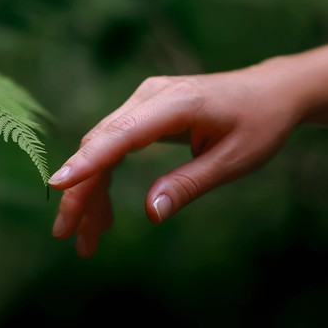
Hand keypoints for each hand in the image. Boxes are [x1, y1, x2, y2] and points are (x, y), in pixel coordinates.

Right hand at [47, 65, 300, 257]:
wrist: (270, 91)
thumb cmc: (259, 124)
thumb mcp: (233, 161)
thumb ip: (189, 184)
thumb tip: (150, 214)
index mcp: (178, 103)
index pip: (121, 133)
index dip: (87, 161)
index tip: (57, 185)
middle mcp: (152, 95)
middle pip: (101, 143)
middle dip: (80, 191)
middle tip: (68, 236)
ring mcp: (145, 100)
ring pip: (101, 146)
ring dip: (90, 190)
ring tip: (87, 237)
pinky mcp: (144, 110)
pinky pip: (114, 144)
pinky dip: (105, 177)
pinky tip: (104, 212)